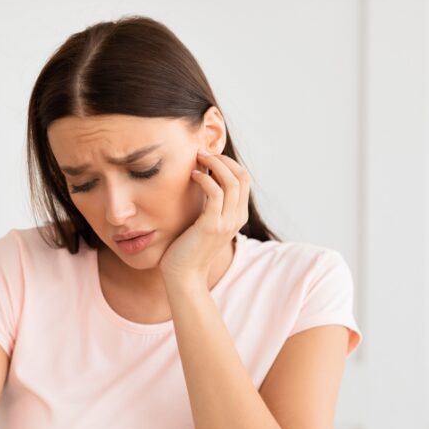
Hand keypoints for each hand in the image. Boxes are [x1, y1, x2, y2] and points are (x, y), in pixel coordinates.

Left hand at [159, 150, 250, 282]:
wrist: (184, 276)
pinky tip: (193, 176)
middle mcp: (236, 218)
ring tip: (197, 159)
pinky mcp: (211, 226)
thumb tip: (203, 179)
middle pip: (242, 176)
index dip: (228, 163)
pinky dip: (205, 179)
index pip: (243, 180)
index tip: (208, 157)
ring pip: (231, 181)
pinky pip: (216, 193)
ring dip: (215, 164)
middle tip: (202, 153)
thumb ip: (209, 205)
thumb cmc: (188, 249)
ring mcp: (226, 222)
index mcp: (237, 216)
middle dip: (223, 159)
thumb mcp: (204, 222)